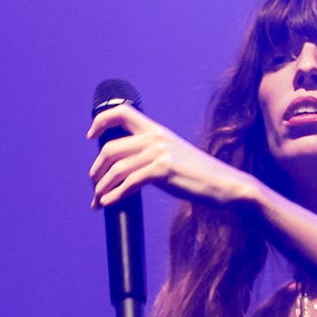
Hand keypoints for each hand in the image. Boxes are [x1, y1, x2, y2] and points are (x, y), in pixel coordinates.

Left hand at [87, 104, 259, 209]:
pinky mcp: (163, 170)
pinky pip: (129, 183)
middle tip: (94, 185)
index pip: (122, 112)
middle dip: (97, 169)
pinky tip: (108, 203)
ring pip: (116, 168)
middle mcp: (156, 138)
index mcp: (157, 131)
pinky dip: (114, 195)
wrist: (226, 186)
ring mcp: (159, 153)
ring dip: (102, 187)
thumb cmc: (199, 177)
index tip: (90, 136)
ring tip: (98, 200)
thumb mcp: (173, 157)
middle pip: (111, 147)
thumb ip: (151, 155)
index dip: (101, 120)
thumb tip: (125, 168)